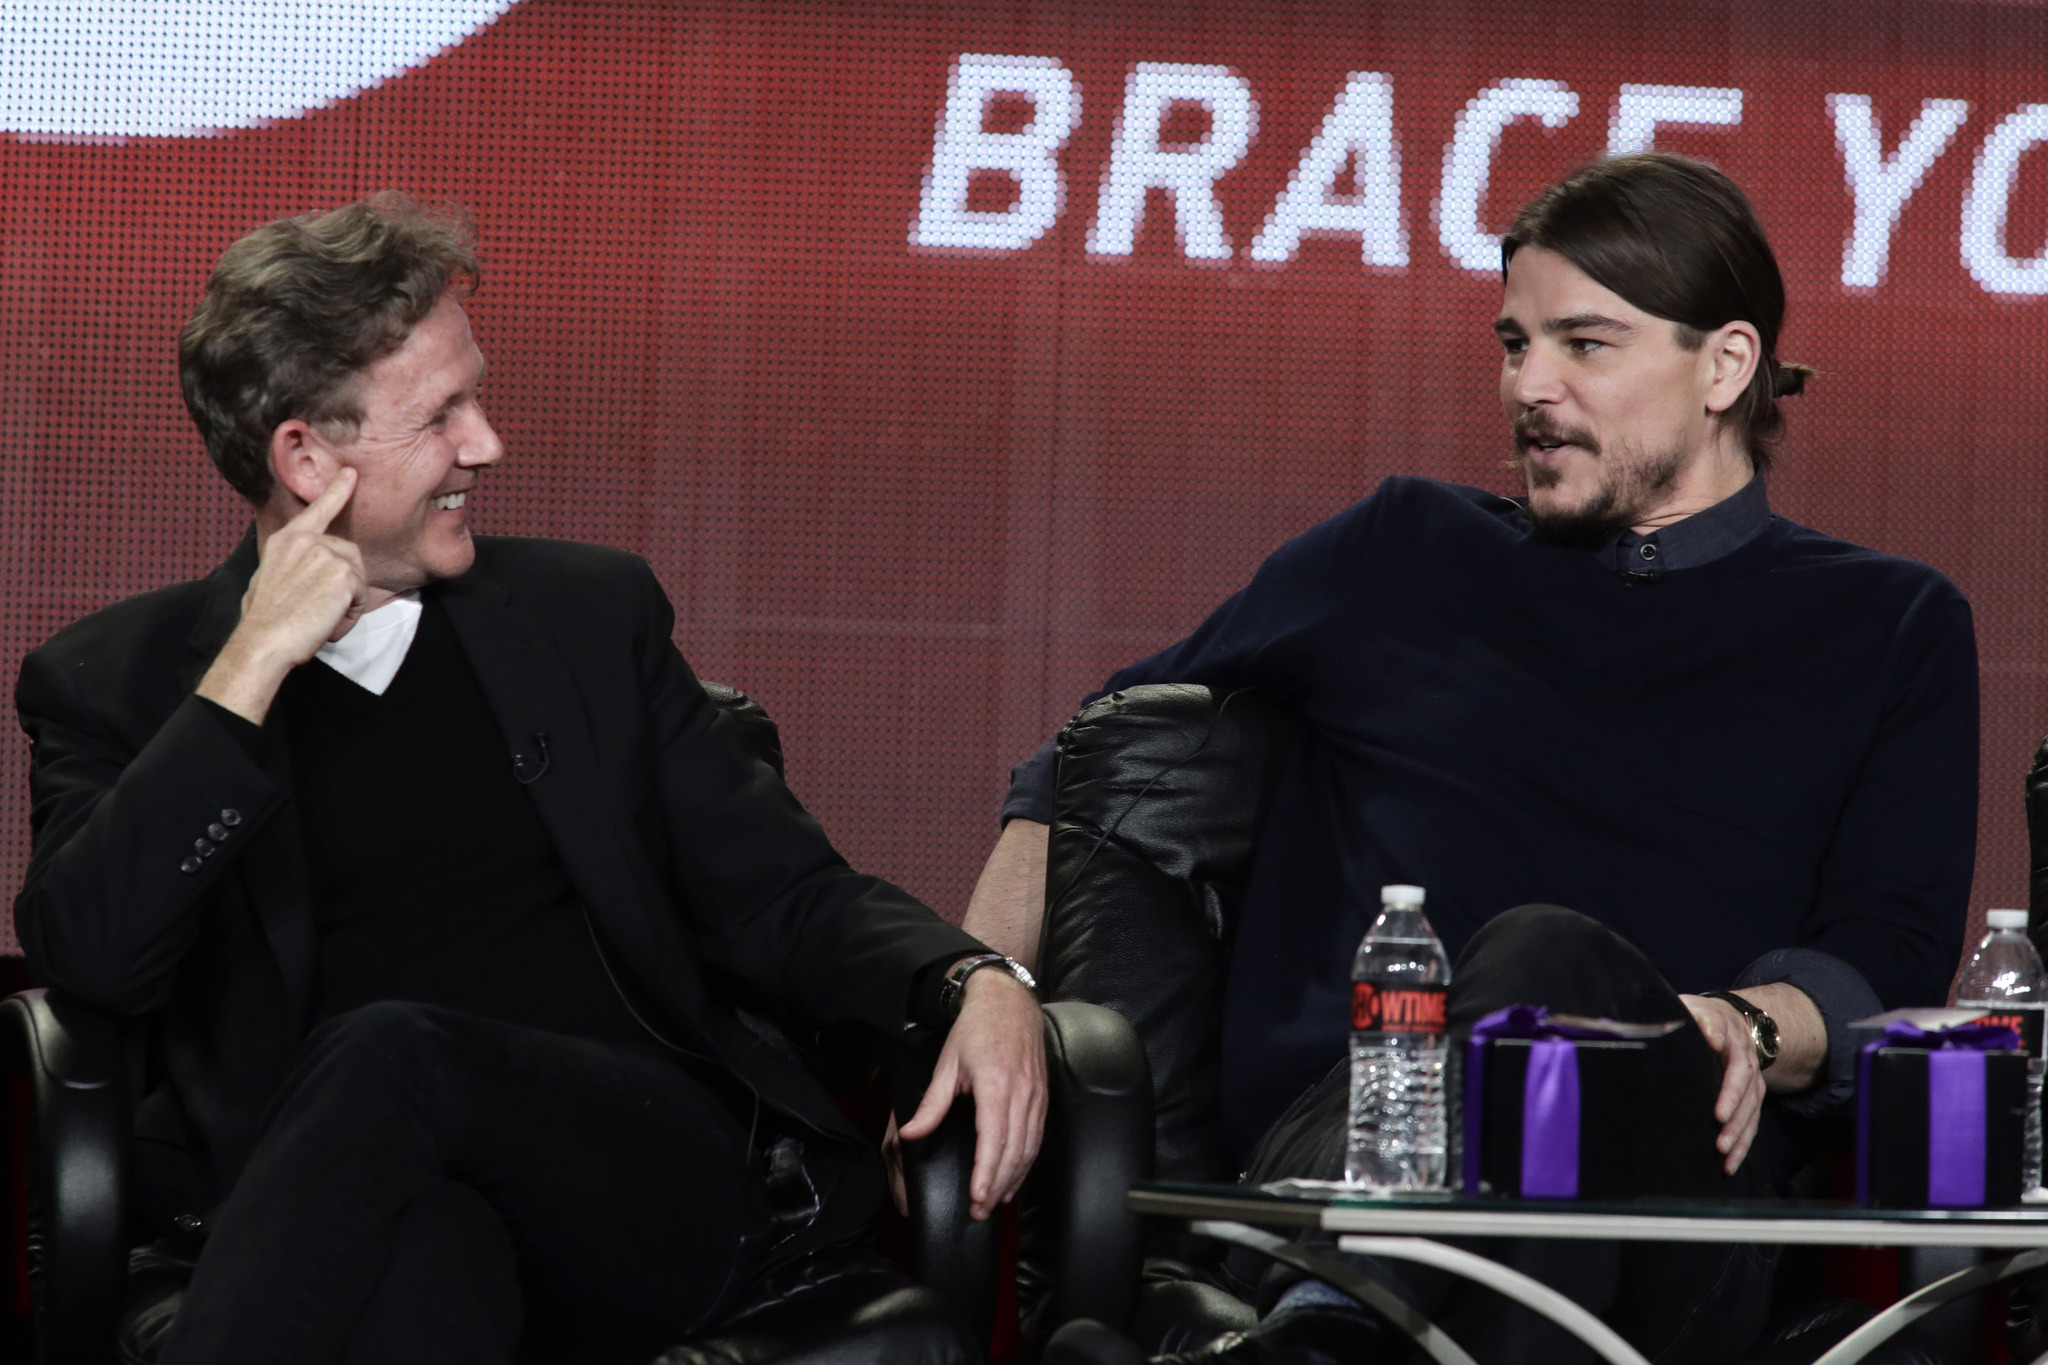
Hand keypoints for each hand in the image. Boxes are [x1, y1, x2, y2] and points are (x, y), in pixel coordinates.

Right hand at [197, 469, 365, 723]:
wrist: (264, 639)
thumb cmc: (264, 619)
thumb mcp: (270, 577)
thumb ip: (293, 563)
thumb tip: (307, 570)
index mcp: (287, 539)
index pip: (317, 511)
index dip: (337, 491)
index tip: (352, 474)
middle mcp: (306, 540)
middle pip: (350, 553)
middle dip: (346, 582)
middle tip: (321, 609)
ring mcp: (326, 554)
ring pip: (358, 576)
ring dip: (348, 602)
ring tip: (321, 618)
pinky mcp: (343, 574)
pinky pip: (361, 596)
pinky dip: (350, 616)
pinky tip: (327, 623)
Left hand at [897, 967, 1045, 1220]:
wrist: (1008, 1001)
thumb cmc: (975, 1029)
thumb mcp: (947, 1063)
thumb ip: (931, 1103)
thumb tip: (910, 1135)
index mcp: (995, 1084)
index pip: (994, 1137)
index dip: (987, 1171)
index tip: (978, 1196)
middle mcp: (1021, 1093)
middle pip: (1014, 1150)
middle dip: (997, 1185)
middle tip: (979, 1211)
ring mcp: (1036, 1096)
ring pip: (1029, 1148)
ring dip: (1013, 1179)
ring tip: (994, 1202)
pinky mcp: (1042, 1097)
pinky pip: (1037, 1137)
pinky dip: (1026, 1162)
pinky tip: (1014, 1177)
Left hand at [1680, 992, 1765, 1174]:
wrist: (1732, 1022)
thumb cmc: (1702, 1018)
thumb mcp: (1693, 1007)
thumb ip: (1691, 1014)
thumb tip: (1705, 1032)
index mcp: (1725, 1027)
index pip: (1720, 1030)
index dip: (1715, 1035)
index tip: (1712, 1043)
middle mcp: (1744, 1056)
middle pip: (1742, 1078)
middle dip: (1732, 1100)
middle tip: (1718, 1118)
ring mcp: (1752, 1080)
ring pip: (1751, 1107)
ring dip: (1738, 1130)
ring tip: (1722, 1149)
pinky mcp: (1752, 1099)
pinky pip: (1751, 1124)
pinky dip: (1741, 1145)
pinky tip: (1729, 1164)